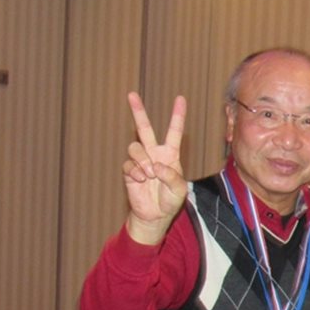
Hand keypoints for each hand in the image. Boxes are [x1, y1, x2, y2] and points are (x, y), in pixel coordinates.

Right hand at [123, 92, 186, 245]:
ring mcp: (141, 161)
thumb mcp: (179, 190)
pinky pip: (129, 164)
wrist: (155, 215)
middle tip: (131, 94)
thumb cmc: (170, 201)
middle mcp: (154, 153)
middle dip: (137, 111)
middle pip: (144, 128)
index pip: (174, 131)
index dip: (177, 115)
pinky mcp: (130, 171)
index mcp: (170, 154)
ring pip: (135, 147)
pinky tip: (141, 181)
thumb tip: (155, 166)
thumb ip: (171, 176)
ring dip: (143, 161)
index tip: (180, 98)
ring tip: (149, 175)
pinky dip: (136, 172)